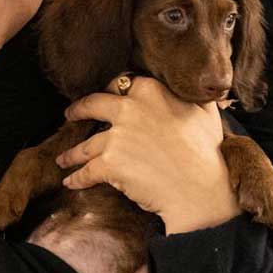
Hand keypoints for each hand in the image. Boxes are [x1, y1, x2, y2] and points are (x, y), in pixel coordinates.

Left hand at [56, 76, 238, 233]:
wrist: (201, 189)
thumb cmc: (208, 152)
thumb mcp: (205, 110)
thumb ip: (192, 94)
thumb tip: (196, 87)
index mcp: (150, 91)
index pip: (121, 83)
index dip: (111, 90)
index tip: (105, 95)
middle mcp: (129, 109)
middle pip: (93, 104)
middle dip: (78, 110)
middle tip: (70, 114)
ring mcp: (117, 136)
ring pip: (85, 144)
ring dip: (72, 153)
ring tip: (64, 158)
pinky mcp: (109, 164)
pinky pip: (86, 172)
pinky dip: (76, 178)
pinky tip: (70, 182)